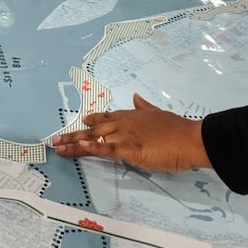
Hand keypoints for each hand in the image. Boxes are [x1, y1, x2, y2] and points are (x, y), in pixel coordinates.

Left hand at [52, 95, 207, 171]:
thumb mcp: (159, 113)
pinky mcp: (130, 150)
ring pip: (95, 139)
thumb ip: (145, 106)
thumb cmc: (178, 129)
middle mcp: (124, 124)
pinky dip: (93, 147)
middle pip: (93, 129)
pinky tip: (80, 147)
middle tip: (56, 141)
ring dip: (75, 144)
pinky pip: (107, 149)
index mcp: (131, 116)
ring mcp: (125, 136)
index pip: (105, 118)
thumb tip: (135, 97)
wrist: (191, 138)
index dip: (90, 122)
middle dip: (73, 135)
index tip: (78, 124)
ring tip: (58, 148)